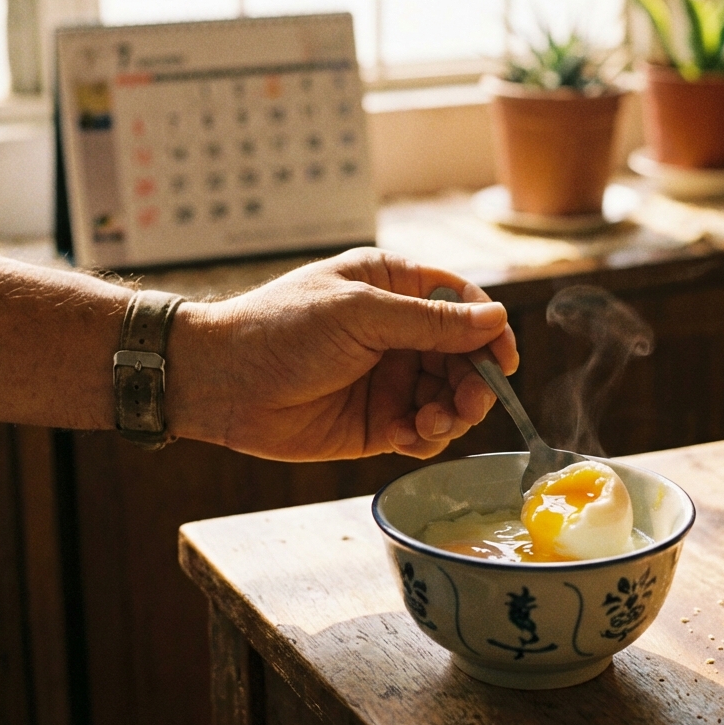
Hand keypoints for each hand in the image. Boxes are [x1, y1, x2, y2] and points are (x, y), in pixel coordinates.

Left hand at [169, 248, 517, 460]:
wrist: (221, 383)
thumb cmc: (281, 330)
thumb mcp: (360, 313)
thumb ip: (431, 322)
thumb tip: (496, 319)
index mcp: (393, 286)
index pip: (463, 304)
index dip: (490, 332)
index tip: (503, 362)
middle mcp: (398, 331)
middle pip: (465, 356)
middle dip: (474, 382)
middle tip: (468, 404)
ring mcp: (389, 378)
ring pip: (450, 398)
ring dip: (452, 414)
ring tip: (430, 424)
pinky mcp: (378, 422)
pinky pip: (423, 432)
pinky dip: (426, 438)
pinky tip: (404, 437)